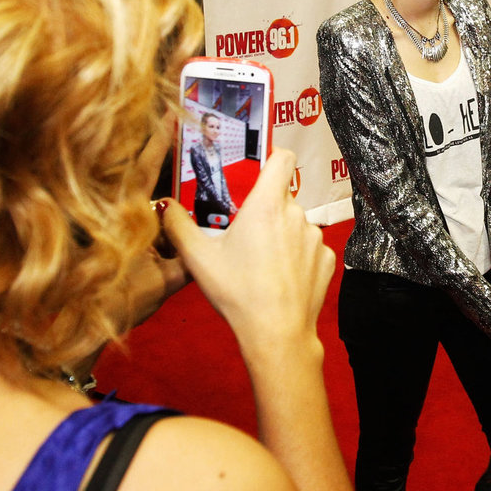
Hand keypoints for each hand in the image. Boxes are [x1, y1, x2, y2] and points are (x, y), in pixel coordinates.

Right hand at [161, 149, 333, 376]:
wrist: (276, 333)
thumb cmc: (237, 292)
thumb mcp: (197, 258)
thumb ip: (177, 224)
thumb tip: (164, 204)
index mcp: (266, 205)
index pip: (282, 159)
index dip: (273, 158)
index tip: (262, 169)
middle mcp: (296, 214)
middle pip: (282, 198)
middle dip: (265, 212)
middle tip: (246, 240)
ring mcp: (315, 237)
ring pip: (296, 224)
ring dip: (282, 236)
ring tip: (263, 266)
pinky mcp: (327, 259)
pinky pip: (310, 248)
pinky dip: (297, 257)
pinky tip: (281, 278)